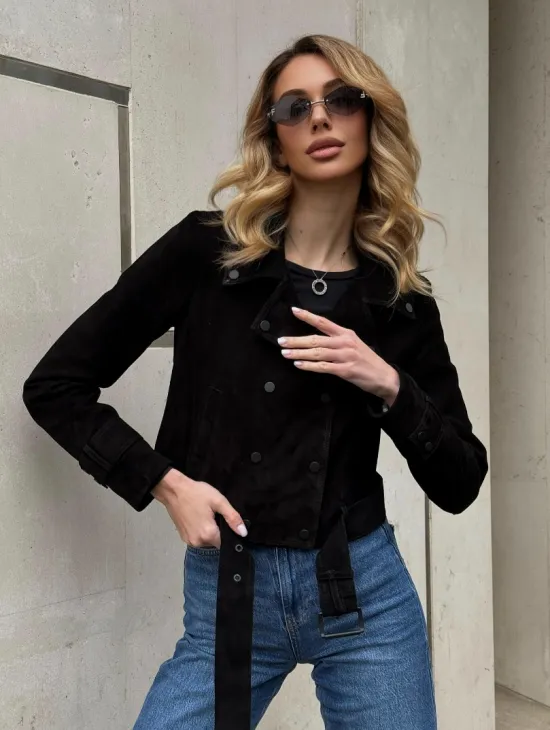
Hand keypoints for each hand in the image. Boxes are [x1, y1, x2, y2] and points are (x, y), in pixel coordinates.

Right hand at [151, 469, 246, 547]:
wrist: (173, 490)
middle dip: (219, 531)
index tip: (227, 522)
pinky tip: (198, 518)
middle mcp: (198, 542)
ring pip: (207, 541)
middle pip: (216, 542)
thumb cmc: (196, 493)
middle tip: (215, 515)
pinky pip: (198, 538)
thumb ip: (232, 518)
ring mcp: (189, 541)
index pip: (226, 542)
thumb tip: (244, 533)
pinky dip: (201, 531)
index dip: (229, 533)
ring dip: (209, 531)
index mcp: (208, 534)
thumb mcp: (218, 501)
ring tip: (206, 515)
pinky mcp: (183, 537)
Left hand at [278, 306, 399, 404]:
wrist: (384, 377)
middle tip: (281, 341)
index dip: (308, 316)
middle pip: (316, 339)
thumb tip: (315, 340)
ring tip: (285, 353)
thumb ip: (337, 340)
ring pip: (317, 352)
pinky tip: (299, 365)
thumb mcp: (354, 344)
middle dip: (296, 340)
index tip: (294, 311)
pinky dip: (309, 366)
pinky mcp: (345, 370)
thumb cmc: (366, 360)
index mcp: (346, 333)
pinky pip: (323, 367)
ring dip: (299, 353)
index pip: (323, 322)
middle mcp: (345, 342)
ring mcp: (345, 356)